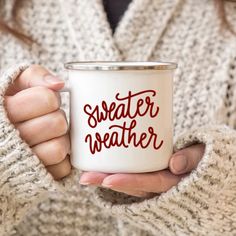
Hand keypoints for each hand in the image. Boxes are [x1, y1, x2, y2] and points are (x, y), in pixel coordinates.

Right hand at [5, 65, 70, 179]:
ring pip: (59, 148)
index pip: (46, 98)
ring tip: (49, 137)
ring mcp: (23, 162)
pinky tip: (48, 152)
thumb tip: (58, 84)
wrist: (3, 141)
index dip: (51, 98)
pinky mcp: (37, 178)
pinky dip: (61, 160)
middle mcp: (9, 139)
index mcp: (3, 111)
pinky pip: (62, 168)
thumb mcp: (16, 85)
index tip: (44, 102)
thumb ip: (34, 76)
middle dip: (58, 118)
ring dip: (61, 140)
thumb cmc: (14, 107)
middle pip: (57, 123)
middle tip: (48, 119)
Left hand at [79, 144, 204, 196]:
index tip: (108, 180)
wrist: (204, 160)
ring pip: (128, 179)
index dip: (129, 183)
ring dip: (106, 176)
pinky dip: (116, 170)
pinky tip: (100, 162)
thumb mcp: (205, 155)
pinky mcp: (148, 170)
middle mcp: (160, 182)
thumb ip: (193, 157)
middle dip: (107, 182)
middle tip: (85, 177)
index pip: (149, 183)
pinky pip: (131, 172)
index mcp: (173, 181)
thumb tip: (175, 163)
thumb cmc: (204, 156)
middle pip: (132, 184)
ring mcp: (152, 177)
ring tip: (85, 172)